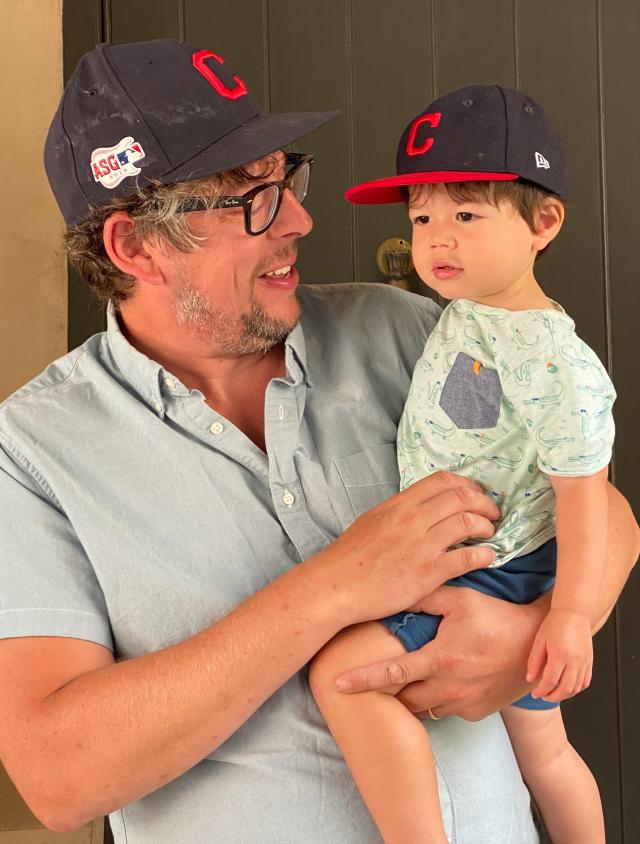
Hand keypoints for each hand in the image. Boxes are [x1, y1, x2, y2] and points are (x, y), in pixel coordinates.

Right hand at [320, 471, 498, 625]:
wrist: (337, 586)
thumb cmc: (351, 556)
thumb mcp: (374, 519)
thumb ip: (400, 511)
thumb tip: (422, 507)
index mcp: (399, 504)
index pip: (442, 480)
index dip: (467, 484)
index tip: (475, 494)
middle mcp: (412, 520)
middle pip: (461, 497)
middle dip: (484, 503)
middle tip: (491, 514)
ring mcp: (421, 546)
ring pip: (468, 523)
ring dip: (486, 527)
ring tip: (489, 533)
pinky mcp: (428, 574)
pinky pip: (466, 558)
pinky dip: (483, 555)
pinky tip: (487, 557)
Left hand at [334, 586, 547, 719]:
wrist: (537, 647)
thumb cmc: (497, 618)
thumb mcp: (461, 600)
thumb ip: (425, 596)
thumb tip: (395, 592)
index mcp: (440, 659)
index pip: (392, 673)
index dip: (362, 680)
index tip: (338, 685)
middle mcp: (449, 687)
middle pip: (402, 700)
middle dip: (387, 693)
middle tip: (375, 681)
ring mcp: (463, 705)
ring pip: (424, 709)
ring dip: (413, 696)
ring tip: (411, 678)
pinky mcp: (476, 713)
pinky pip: (446, 711)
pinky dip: (438, 699)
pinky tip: (444, 680)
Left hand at [526, 608, 592, 702]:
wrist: (573, 613)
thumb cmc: (555, 624)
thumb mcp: (540, 641)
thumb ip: (534, 662)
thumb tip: (530, 679)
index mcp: (560, 656)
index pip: (550, 682)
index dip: (541, 691)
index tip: (535, 693)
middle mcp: (574, 662)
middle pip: (565, 689)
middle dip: (552, 697)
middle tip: (543, 696)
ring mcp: (584, 663)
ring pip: (577, 688)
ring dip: (564, 694)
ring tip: (553, 692)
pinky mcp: (590, 662)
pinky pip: (585, 682)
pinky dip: (576, 689)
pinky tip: (567, 687)